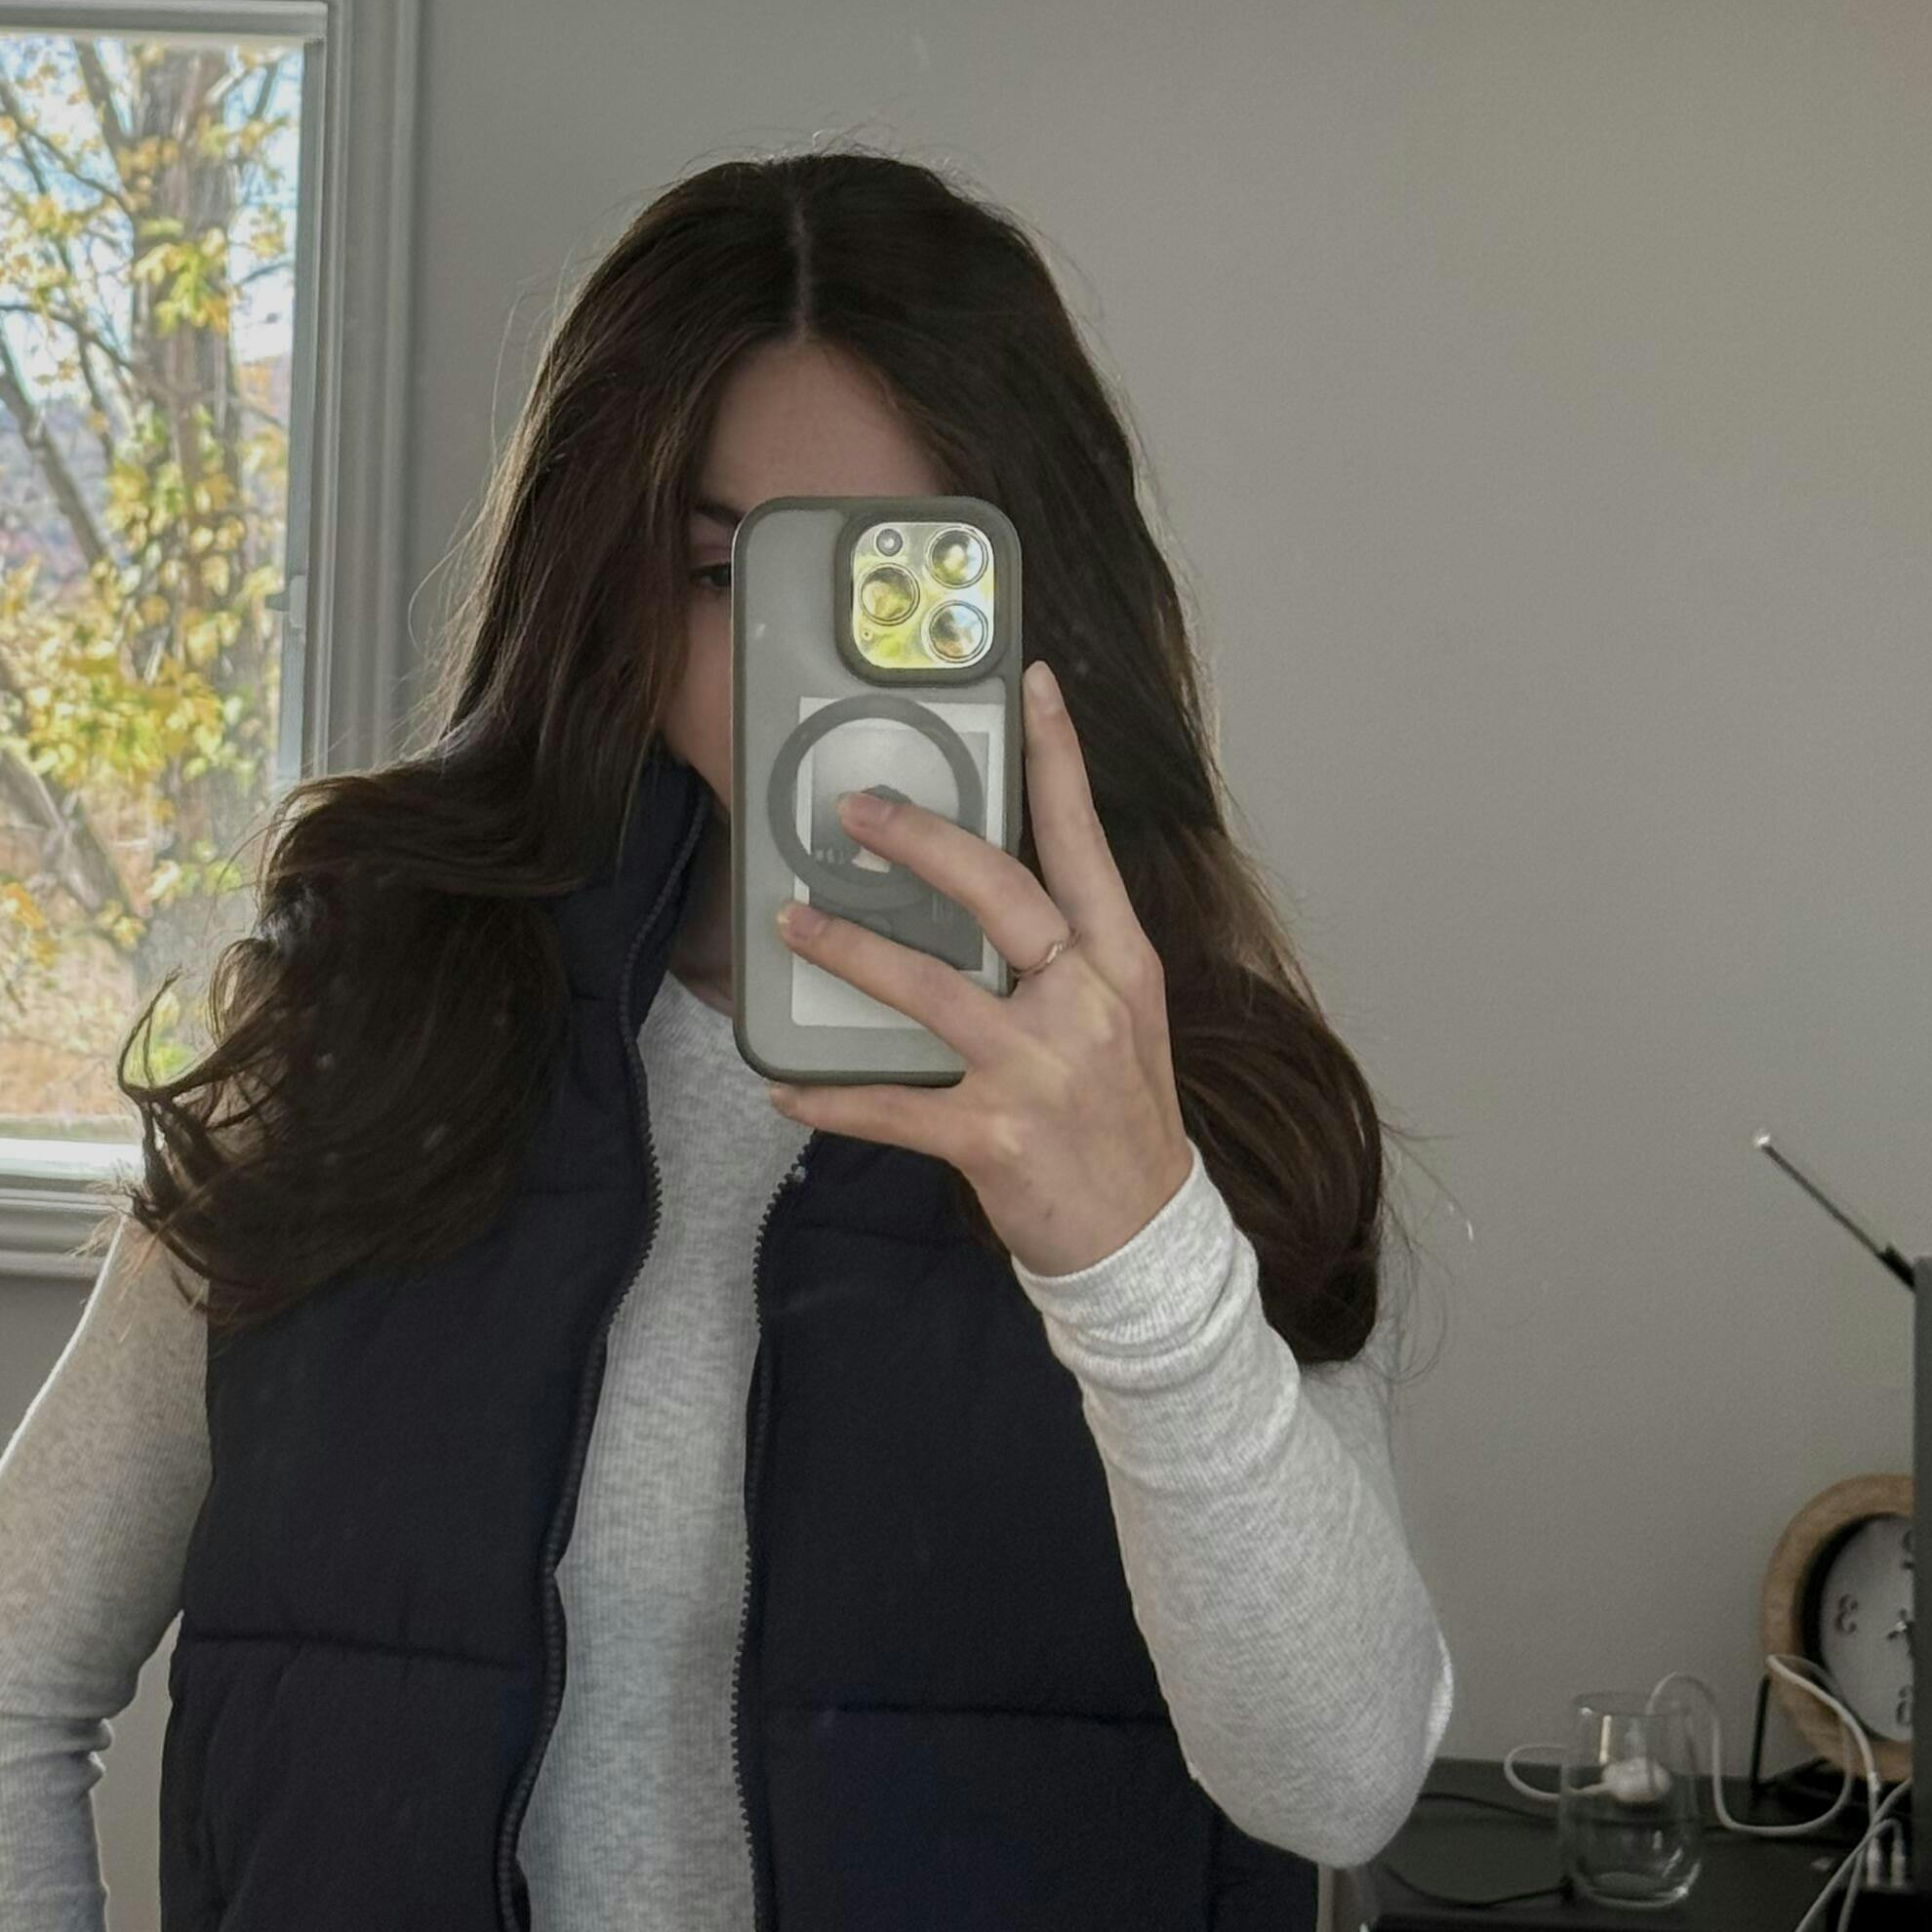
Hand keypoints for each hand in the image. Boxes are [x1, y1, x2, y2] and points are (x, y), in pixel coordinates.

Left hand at [765, 657, 1194, 1275]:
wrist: (1147, 1245)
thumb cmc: (1121, 1120)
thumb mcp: (1119, 1020)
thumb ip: (1062, 956)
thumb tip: (977, 893)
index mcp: (1119, 964)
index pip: (1087, 842)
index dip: (1060, 759)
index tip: (1034, 686)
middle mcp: (1084, 1004)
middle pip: (1000, 894)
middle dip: (921, 842)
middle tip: (854, 810)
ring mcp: (1039, 1071)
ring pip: (930, 988)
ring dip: (851, 950)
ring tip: (791, 921)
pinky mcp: (993, 1138)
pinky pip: (893, 1106)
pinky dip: (832, 1096)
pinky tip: (784, 1084)